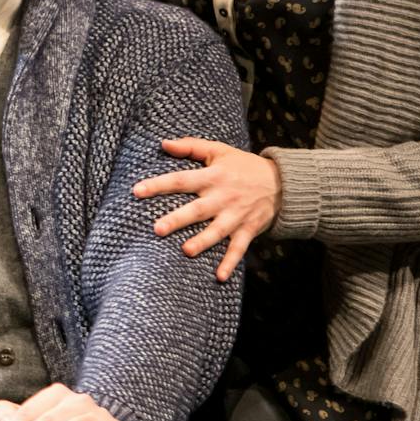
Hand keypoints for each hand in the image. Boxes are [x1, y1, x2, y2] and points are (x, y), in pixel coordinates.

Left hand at [132, 138, 281, 280]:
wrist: (282, 182)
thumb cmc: (244, 165)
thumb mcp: (219, 150)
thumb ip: (191, 146)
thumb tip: (164, 143)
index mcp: (212, 177)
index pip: (181, 180)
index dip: (159, 185)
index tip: (137, 191)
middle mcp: (222, 197)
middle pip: (196, 209)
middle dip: (177, 219)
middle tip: (156, 229)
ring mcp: (236, 215)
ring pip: (216, 231)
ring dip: (202, 241)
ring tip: (186, 251)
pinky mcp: (248, 229)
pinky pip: (238, 248)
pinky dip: (230, 262)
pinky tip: (219, 277)